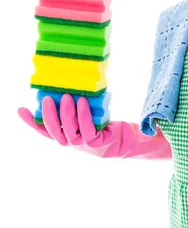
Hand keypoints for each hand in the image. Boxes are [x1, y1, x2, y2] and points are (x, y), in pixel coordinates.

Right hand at [17, 94, 171, 158]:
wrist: (127, 139)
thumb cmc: (105, 123)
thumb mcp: (87, 113)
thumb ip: (76, 106)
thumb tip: (70, 82)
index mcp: (66, 135)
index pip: (44, 130)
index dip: (32, 122)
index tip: (20, 109)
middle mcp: (72, 142)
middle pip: (54, 133)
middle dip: (48, 116)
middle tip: (47, 99)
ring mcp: (84, 144)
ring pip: (69, 132)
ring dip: (66, 115)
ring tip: (66, 97)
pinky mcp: (97, 143)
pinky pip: (88, 130)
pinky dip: (84, 116)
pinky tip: (83, 102)